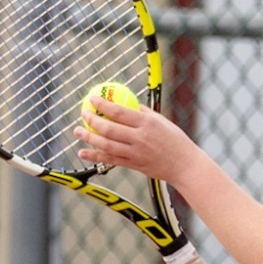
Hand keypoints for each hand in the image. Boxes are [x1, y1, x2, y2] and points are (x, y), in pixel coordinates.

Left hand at [75, 97, 204, 185]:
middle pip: (109, 128)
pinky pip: (110, 160)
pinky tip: (83, 152)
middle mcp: (140, 138)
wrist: (185, 165)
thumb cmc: (175, 140)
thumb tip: (126, 104)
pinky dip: (95, 156)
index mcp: (147, 123)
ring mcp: (136, 153)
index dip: (103, 104)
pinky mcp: (133, 164)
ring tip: (77, 131)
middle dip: (92, 120)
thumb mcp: (162, 122)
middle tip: (83, 114)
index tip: (92, 98)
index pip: (119, 111)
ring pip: (106, 145)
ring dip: (89, 137)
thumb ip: (143, 113)